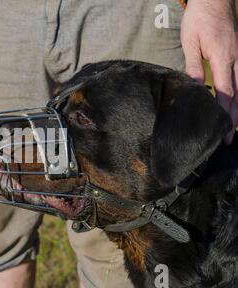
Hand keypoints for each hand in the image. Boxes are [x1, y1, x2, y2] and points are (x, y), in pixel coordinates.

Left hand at [181, 0, 237, 143]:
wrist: (214, 0)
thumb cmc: (199, 19)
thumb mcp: (190, 42)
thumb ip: (192, 65)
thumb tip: (194, 88)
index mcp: (223, 58)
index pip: (225, 92)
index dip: (224, 112)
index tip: (222, 130)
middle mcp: (236, 59)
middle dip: (234, 117)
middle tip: (230, 138)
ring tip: (234, 127)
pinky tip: (236, 104)